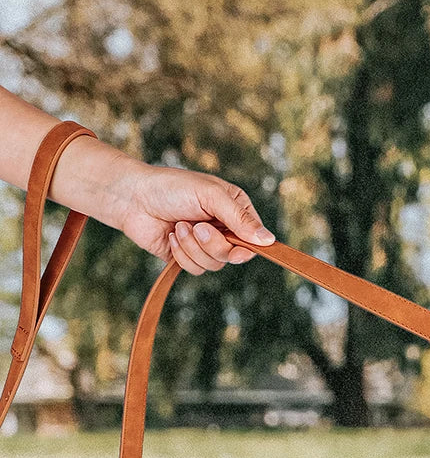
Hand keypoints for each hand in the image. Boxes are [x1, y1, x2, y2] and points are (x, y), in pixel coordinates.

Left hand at [111, 162, 274, 274]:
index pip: (255, 238)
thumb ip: (240, 219)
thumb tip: (269, 241)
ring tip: (178, 227)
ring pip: (215, 264)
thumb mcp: (211, 196)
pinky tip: (171, 236)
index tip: (238, 249)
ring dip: (193, 247)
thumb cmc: (172, 188)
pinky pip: (195, 268)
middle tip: (197, 227)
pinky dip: (181, 254)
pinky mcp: (187, 257)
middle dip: (214, 244)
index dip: (248, 247)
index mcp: (235, 210)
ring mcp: (205, 244)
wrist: (131, 197)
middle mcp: (223, 229)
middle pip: (235, 255)